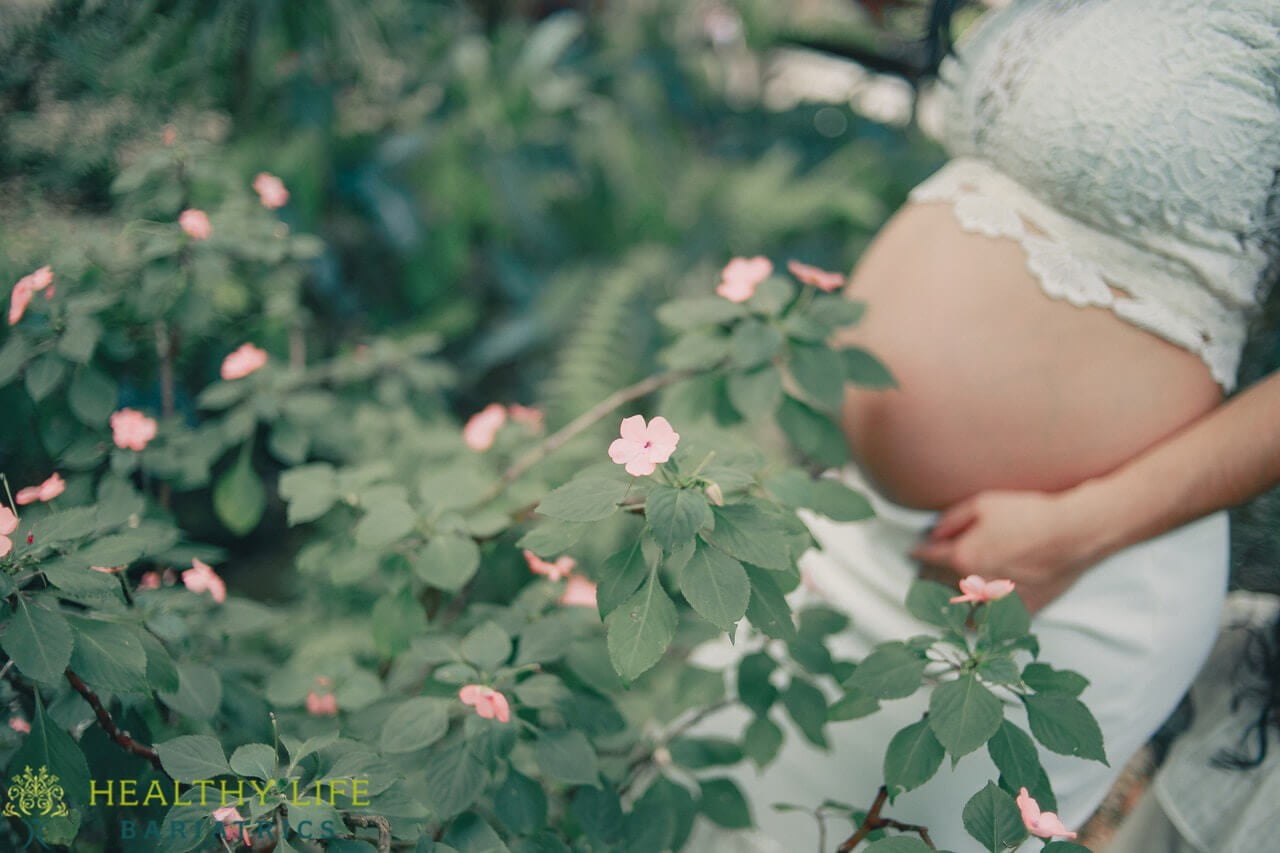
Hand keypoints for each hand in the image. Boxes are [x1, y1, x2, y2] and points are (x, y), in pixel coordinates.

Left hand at [908, 487, 1114, 614]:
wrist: (1074, 533)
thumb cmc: (1029, 513)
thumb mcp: (983, 503)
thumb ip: (951, 520)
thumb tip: (933, 534)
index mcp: (962, 557)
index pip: (926, 557)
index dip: (918, 552)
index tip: (914, 552)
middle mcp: (975, 585)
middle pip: (937, 585)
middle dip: (926, 578)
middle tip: (921, 576)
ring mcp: (997, 602)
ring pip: (959, 610)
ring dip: (948, 603)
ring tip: (939, 599)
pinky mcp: (1019, 613)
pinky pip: (987, 624)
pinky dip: (976, 620)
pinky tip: (971, 615)